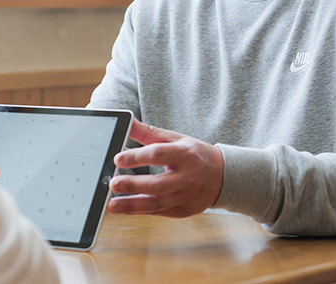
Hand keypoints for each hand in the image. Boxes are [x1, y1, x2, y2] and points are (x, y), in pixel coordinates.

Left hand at [107, 119, 222, 217]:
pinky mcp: (183, 211)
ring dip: (132, 205)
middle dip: (133, 185)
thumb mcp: (175, 139)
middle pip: (158, 184)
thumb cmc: (194, 154)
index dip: (137, 157)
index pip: (159, 154)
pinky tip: (124, 209)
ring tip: (112, 205)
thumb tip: (127, 121)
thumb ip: (149, 133)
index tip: (117, 158)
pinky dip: (140, 211)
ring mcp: (186, 197)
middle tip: (112, 183)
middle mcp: (187, 178)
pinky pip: (159, 212)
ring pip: (157, 203)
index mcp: (185, 154)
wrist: (223, 176)